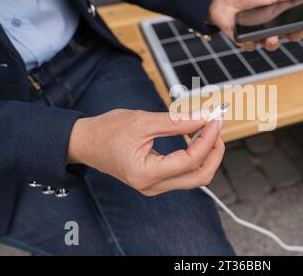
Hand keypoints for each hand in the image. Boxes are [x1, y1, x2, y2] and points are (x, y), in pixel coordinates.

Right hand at [68, 109, 223, 195]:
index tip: (214, 119)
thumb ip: (176, 121)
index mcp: (146, 173)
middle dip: (214, 151)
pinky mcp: (157, 181)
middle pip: (199, 176)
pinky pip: (185, 173)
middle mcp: (153, 186)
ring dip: (207, 154)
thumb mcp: (142, 121)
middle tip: (216, 126)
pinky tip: (197, 138)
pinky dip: (196, 156)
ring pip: (195, 177)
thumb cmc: (107, 131)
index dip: (207, 139)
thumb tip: (203, 117)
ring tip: (208, 129)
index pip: (190, 160)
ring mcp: (155, 186)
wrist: (86, 143)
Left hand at [208, 0, 302, 51]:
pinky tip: (249, 38)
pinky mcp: (244, 41)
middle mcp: (270, 29)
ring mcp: (257, 36)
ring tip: (271, 38)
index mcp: (278, 17)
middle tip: (295, 33)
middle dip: (293, 37)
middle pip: (286, 38)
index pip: (294, 26)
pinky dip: (250, 43)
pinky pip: (250, 47)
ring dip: (273, 43)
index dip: (302, 28)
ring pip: (270, 46)